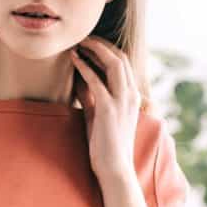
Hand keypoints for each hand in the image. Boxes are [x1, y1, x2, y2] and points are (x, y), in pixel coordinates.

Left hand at [70, 36, 140, 181]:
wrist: (114, 169)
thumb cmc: (104, 145)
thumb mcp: (96, 114)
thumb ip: (90, 95)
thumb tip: (78, 78)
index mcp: (132, 96)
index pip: (122, 63)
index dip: (106, 50)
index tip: (88, 44)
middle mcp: (131, 95)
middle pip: (119, 58)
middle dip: (100, 44)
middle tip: (81, 38)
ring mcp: (122, 101)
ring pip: (113, 63)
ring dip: (94, 50)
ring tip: (77, 44)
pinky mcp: (109, 108)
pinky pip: (96, 81)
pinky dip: (84, 67)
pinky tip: (74, 60)